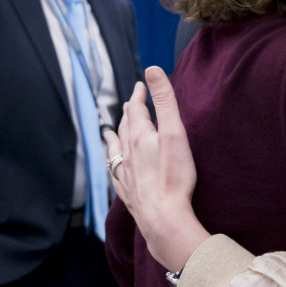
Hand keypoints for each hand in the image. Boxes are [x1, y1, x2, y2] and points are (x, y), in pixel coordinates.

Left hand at [103, 67, 208, 272]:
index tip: (141, 86)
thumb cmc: (173, 175)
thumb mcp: (174, 132)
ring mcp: (125, 173)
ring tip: (110, 131)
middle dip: (128, 113)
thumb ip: (164, 100)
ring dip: (114, 137)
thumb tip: (151, 70)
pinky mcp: (127, 192)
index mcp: (139, 136)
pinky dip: (113, 163)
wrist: (163, 216)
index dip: (138, 95)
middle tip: (131, 104)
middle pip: (124, 127)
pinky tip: (114, 166)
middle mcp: (127, 153)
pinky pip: (115, 172)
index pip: (135, 109)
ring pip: (116, 149)